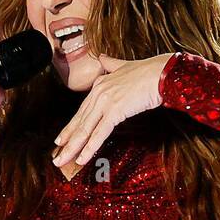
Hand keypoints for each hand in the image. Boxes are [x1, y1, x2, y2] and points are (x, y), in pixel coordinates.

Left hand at [51, 53, 172, 168]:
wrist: (162, 72)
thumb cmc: (149, 71)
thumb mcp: (125, 66)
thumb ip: (111, 64)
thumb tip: (103, 58)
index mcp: (99, 85)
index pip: (81, 111)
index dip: (71, 128)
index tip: (61, 140)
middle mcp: (98, 93)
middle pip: (79, 122)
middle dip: (67, 141)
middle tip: (57, 157)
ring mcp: (105, 101)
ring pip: (85, 129)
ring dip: (73, 148)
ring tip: (62, 161)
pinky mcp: (115, 110)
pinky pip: (100, 133)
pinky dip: (90, 147)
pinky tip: (82, 158)